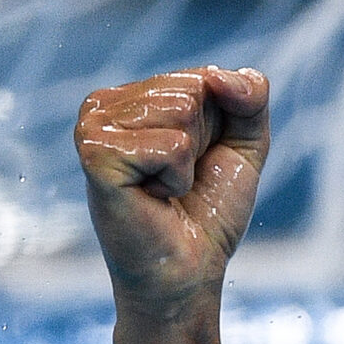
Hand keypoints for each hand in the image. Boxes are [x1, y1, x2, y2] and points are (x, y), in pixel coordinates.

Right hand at [76, 66, 268, 317]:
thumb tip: (221, 75)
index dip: (221, 127)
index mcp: (134, 96)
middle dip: (206, 140)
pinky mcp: (95, 153)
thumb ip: (251, 97)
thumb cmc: (209, 210)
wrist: (190, 268)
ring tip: (165, 187)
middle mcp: (105, 103)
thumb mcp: (244, 144)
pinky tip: (154, 196)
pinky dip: (177, 177)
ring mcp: (93, 125)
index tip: (197, 161)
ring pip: (182, 110)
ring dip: (190, 160)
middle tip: (180, 179)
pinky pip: (171, 145)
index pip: (204, 77)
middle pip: (193, 88)